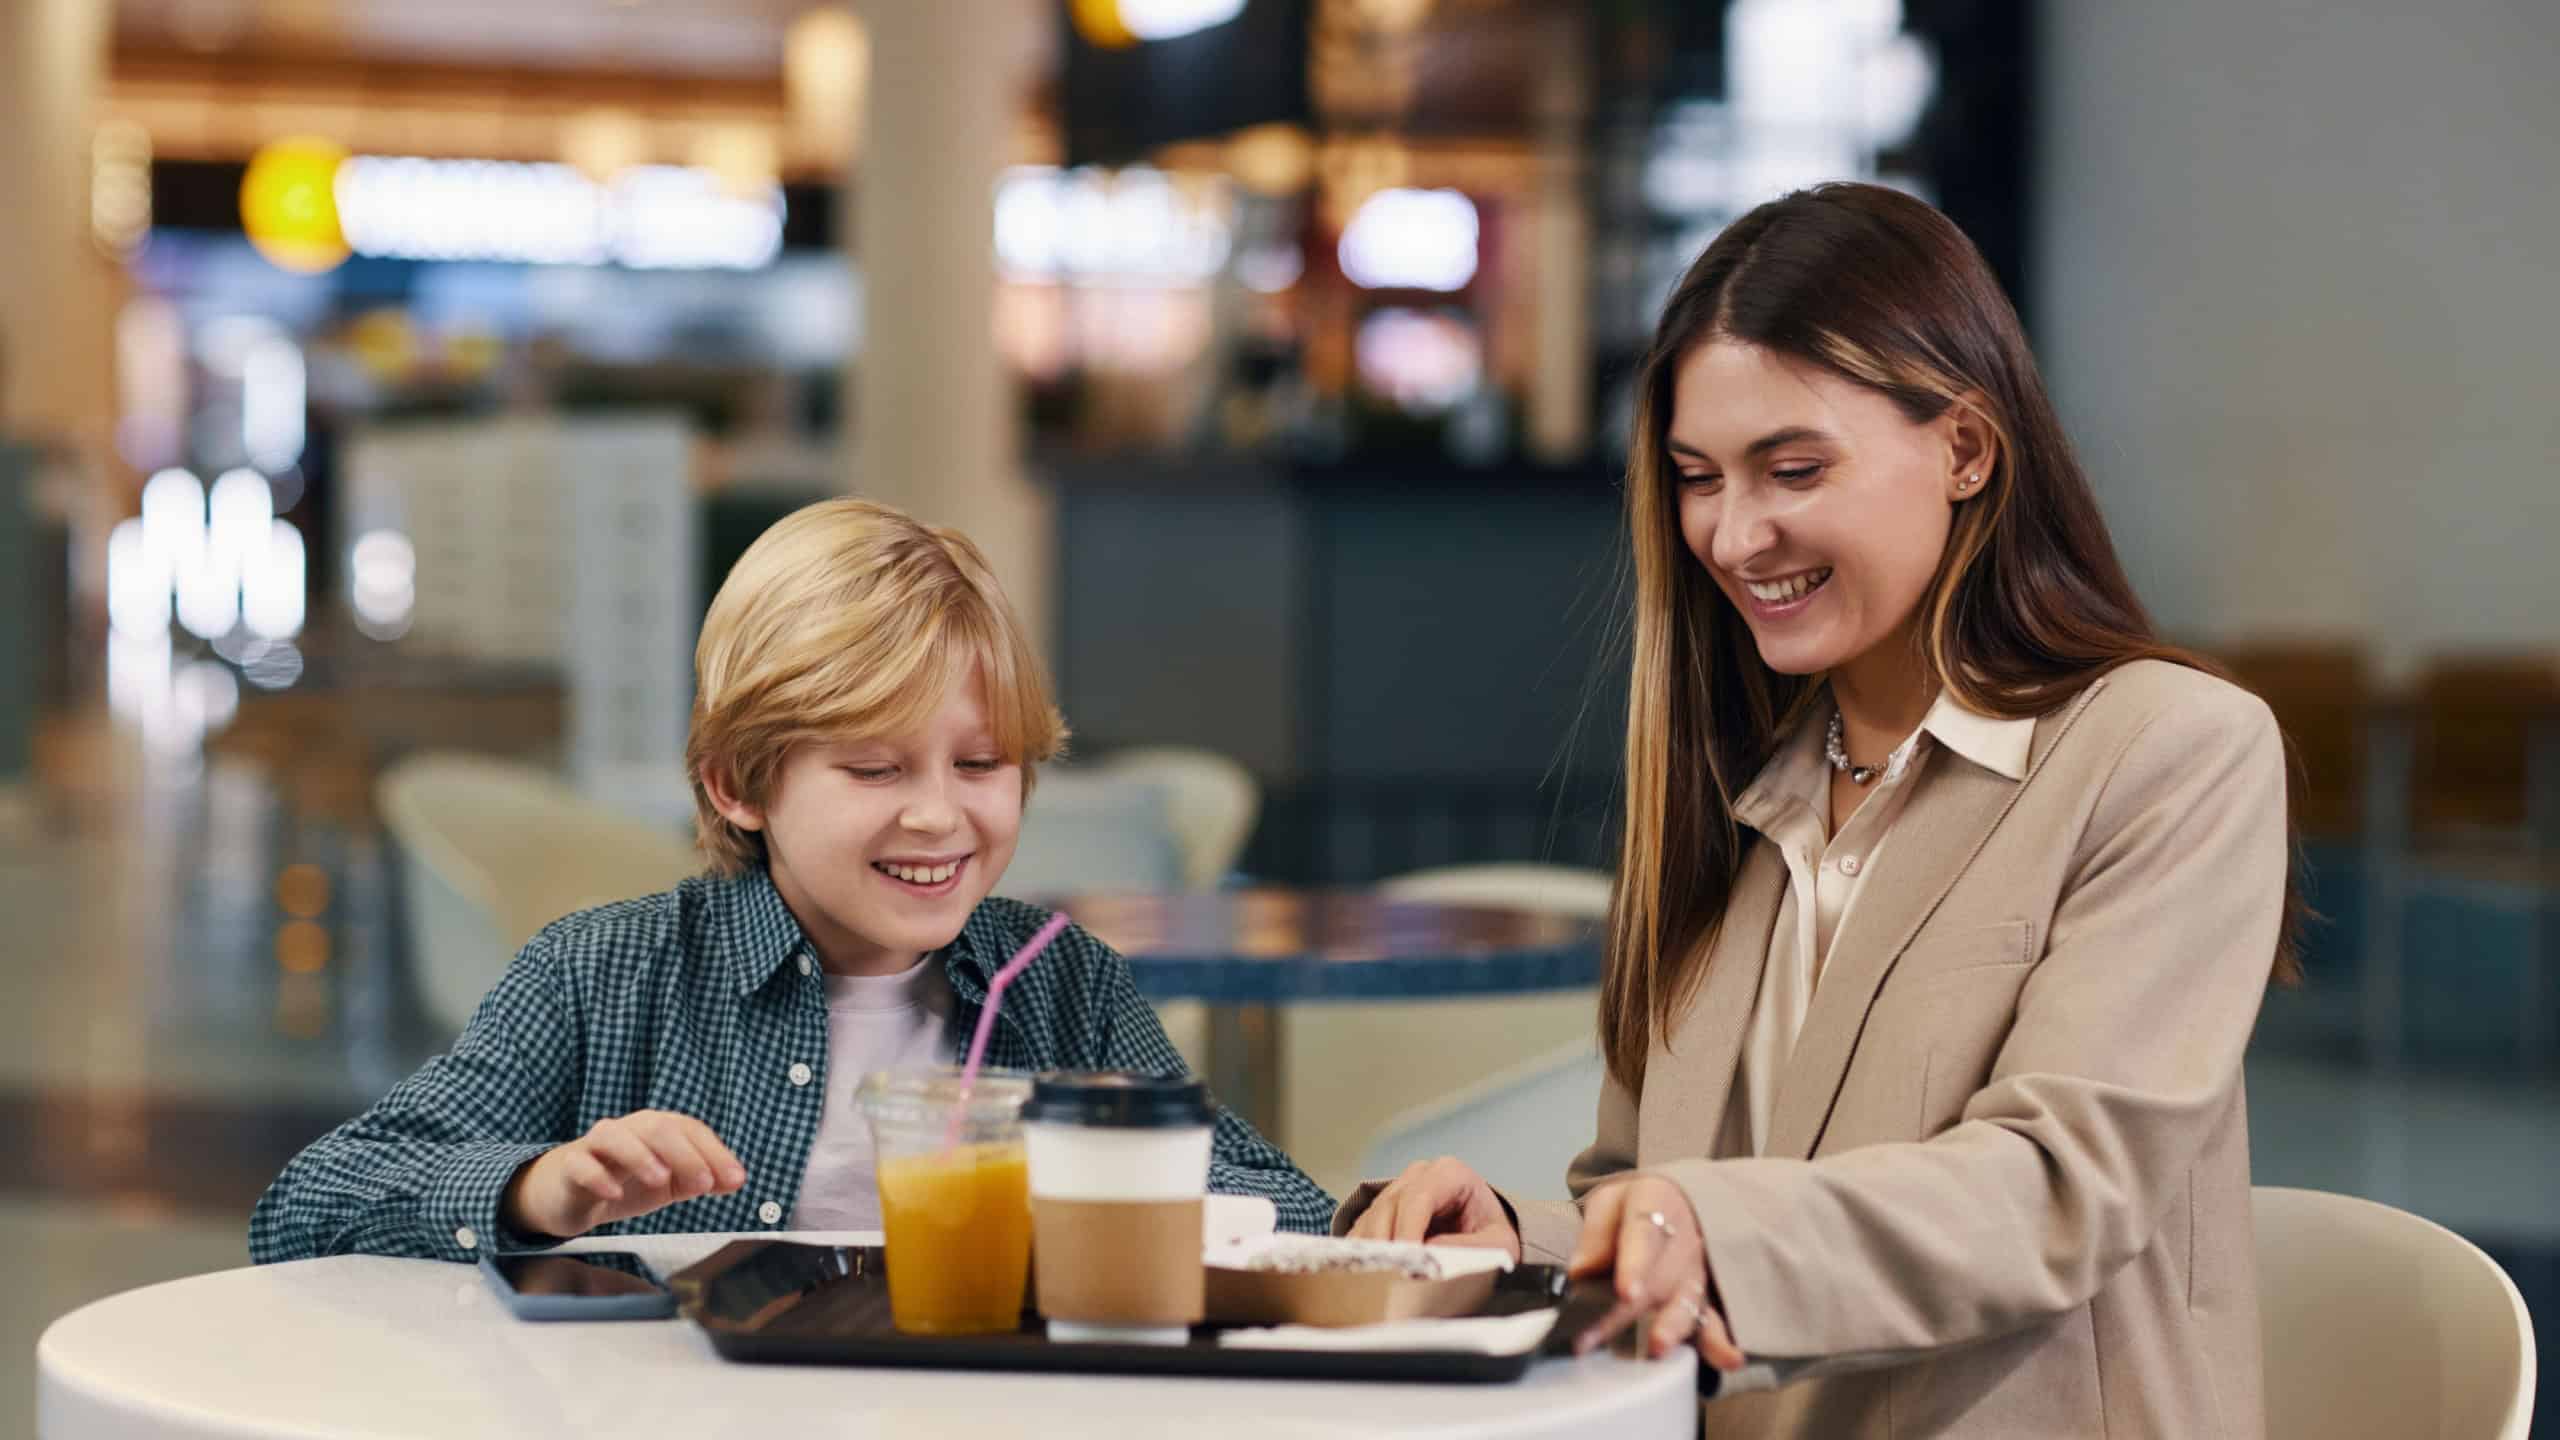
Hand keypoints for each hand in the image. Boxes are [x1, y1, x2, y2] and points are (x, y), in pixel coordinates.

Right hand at [502, 1110, 747, 1240]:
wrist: (570, 1193)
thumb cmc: (623, 1180)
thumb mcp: (670, 1183)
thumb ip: (701, 1179)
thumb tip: (735, 1180)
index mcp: (657, 1130)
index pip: (690, 1131)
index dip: (716, 1153)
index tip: (735, 1180)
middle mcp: (629, 1130)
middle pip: (658, 1128)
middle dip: (686, 1155)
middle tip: (704, 1184)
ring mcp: (596, 1146)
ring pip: (615, 1136)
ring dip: (641, 1156)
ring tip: (661, 1179)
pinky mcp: (570, 1166)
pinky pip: (581, 1165)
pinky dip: (598, 1176)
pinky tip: (613, 1193)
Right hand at [1345, 1157, 1521, 1261]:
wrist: (1484, 1233)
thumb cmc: (1492, 1235)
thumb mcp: (1498, 1244)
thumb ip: (1471, 1248)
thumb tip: (1430, 1254)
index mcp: (1450, 1174)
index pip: (1419, 1197)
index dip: (1408, 1229)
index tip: (1407, 1260)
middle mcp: (1419, 1176)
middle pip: (1389, 1206)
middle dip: (1386, 1244)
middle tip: (1387, 1278)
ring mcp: (1396, 1190)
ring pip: (1370, 1218)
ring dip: (1370, 1251)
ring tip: (1377, 1283)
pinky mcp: (1381, 1212)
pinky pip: (1362, 1230)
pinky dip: (1362, 1254)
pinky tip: (1367, 1277)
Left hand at [1567, 1175, 1743, 1372]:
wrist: (1683, 1200)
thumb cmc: (1637, 1205)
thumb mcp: (1610, 1201)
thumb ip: (1596, 1235)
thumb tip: (1580, 1273)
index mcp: (1657, 1202)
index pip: (1644, 1233)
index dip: (1635, 1264)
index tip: (1624, 1292)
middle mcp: (1685, 1238)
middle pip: (1658, 1278)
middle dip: (1625, 1312)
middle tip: (1590, 1338)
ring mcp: (1699, 1268)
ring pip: (1687, 1299)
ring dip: (1671, 1326)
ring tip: (1657, 1347)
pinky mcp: (1708, 1295)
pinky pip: (1714, 1318)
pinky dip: (1719, 1341)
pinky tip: (1728, 1358)